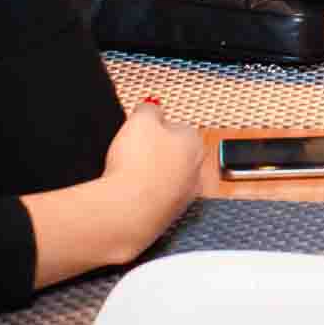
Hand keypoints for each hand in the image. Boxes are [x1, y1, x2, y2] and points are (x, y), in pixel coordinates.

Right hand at [94, 98, 205, 262]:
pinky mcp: (168, 217)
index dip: (154, 128)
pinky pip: (153, 199)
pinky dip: (142, 196)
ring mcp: (183, 197)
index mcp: (194, 143)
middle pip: (172, 154)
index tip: (139, 131)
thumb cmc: (137, 166)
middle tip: (131, 152)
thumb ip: (149, 109)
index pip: (177, 127)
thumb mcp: (141, 120)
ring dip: (147, 175)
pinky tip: (128, 193)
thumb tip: (151, 108)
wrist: (127, 211)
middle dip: (153, 152)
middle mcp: (196, 171)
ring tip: (127, 174)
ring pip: (164, 178)